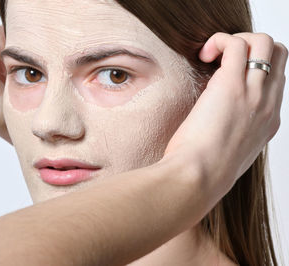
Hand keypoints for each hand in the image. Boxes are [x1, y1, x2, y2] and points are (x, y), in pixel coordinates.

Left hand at [162, 32, 286, 192]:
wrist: (199, 178)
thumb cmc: (205, 171)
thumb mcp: (231, 153)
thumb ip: (234, 134)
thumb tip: (217, 123)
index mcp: (268, 121)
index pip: (276, 79)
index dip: (254, 69)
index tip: (228, 75)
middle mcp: (268, 104)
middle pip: (278, 55)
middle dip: (252, 46)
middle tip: (223, 59)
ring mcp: (253, 93)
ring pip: (262, 43)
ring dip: (236, 40)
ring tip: (212, 56)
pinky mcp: (230, 85)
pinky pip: (235, 44)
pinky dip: (219, 41)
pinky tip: (202, 56)